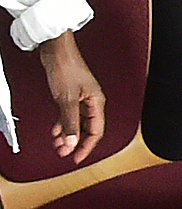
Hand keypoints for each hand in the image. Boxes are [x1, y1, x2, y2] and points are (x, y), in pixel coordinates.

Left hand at [38, 32, 103, 162]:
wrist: (57, 50)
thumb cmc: (66, 67)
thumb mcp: (66, 100)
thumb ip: (70, 123)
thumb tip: (72, 142)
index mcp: (97, 102)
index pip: (96, 131)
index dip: (87, 147)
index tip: (77, 157)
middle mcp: (92, 101)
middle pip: (88, 129)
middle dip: (76, 142)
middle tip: (64, 153)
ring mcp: (82, 97)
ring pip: (78, 123)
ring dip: (68, 135)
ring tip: (58, 144)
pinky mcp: (72, 94)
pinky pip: (70, 115)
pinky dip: (63, 125)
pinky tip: (57, 130)